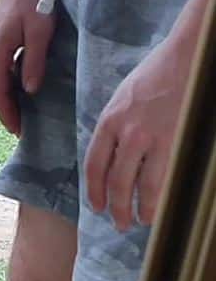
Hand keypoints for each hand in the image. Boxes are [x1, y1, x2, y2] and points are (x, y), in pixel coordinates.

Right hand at [0, 0, 55, 134]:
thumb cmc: (34, 1)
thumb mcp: (40, 33)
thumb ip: (33, 62)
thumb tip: (30, 90)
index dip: (7, 113)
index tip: (16, 130)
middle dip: (6, 109)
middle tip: (20, 127)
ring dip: (7, 96)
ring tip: (22, 112)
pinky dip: (7, 81)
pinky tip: (21, 86)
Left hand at [83, 35, 189, 230]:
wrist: (186, 56)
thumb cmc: (155, 75)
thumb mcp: (122, 99)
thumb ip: (116, 127)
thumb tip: (113, 155)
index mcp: (109, 121)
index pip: (95, 165)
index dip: (94, 190)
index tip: (96, 205)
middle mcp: (127, 132)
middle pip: (115, 180)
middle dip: (115, 206)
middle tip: (119, 223)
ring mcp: (153, 137)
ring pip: (141, 184)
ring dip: (140, 207)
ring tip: (141, 221)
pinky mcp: (178, 139)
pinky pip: (166, 175)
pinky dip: (162, 194)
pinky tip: (162, 205)